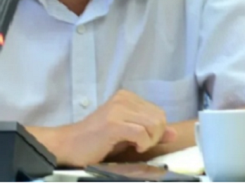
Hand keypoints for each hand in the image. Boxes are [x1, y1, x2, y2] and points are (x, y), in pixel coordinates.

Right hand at [59, 89, 176, 166]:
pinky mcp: (113, 123)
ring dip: (149, 141)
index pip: (159, 112)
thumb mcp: (128, 134)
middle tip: (140, 146)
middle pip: (159, 118)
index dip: (157, 131)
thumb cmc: (97, 141)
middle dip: (155, 137)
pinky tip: (132, 147)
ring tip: (135, 146)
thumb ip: (151, 131)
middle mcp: (123, 98)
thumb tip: (174, 133)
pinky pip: (142, 133)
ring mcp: (118, 109)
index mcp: (127, 97)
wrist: (69, 145)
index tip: (143, 141)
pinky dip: (142, 144)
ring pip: (153, 124)